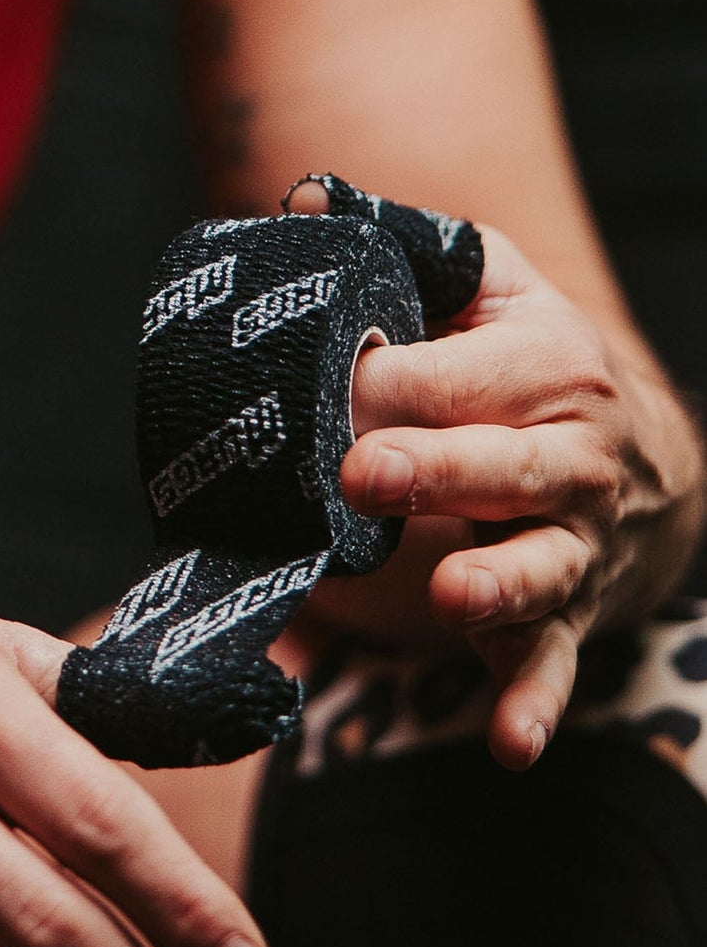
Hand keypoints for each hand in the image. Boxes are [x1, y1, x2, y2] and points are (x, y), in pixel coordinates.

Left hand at [336, 225, 704, 769]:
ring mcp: (574, 544)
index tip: (325, 390)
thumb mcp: (494, 287)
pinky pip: (550, 664)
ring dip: (498, 582)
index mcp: (549, 364)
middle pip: (509, 465)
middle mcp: (574, 456)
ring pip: (542, 565)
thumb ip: (414, 248)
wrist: (641, 453)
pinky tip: (510, 747)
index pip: (455, 375)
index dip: (388, 383)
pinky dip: (534, 704)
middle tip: (365, 474)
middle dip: (440, 469)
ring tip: (450, 590)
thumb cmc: (530, 361)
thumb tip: (306, 198)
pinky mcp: (562, 615)